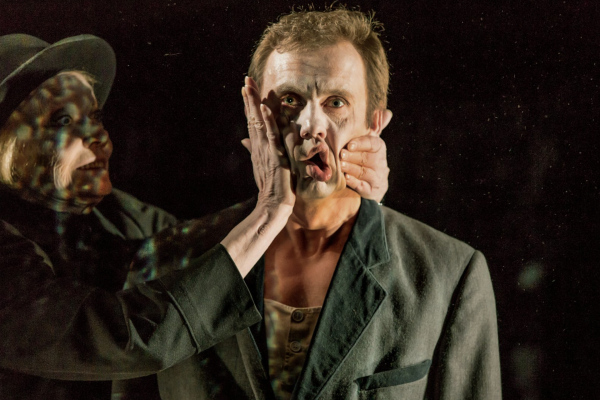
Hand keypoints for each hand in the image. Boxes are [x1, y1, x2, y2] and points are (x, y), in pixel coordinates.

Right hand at [241, 77, 294, 208]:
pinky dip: (268, 121)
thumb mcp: (261, 165)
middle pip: (252, 117)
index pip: (252, 121)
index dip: (249, 105)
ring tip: (250, 87)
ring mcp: (266, 150)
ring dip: (255, 104)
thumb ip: (253, 150)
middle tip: (246, 79)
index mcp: (257, 147)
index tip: (246, 89)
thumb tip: (244, 139)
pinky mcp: (275, 155)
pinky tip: (265, 108)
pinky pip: (272, 135)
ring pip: (259, 122)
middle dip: (249, 98)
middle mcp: (259, 145)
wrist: (273, 204)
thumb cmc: (270, 186)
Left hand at [340, 128, 390, 202]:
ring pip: (365, 172)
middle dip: (353, 156)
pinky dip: (356, 183)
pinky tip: (346, 179)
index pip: (373, 143)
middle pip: (368, 158)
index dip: (362, 143)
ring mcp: (378, 178)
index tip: (350, 144)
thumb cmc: (364, 157)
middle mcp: (381, 163)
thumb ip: (375, 127)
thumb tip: (386, 112)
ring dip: (352, 169)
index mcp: (379, 148)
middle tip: (341, 155)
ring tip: (341, 166)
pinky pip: (365, 187)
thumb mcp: (367, 142)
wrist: (369, 183)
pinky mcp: (373, 191)